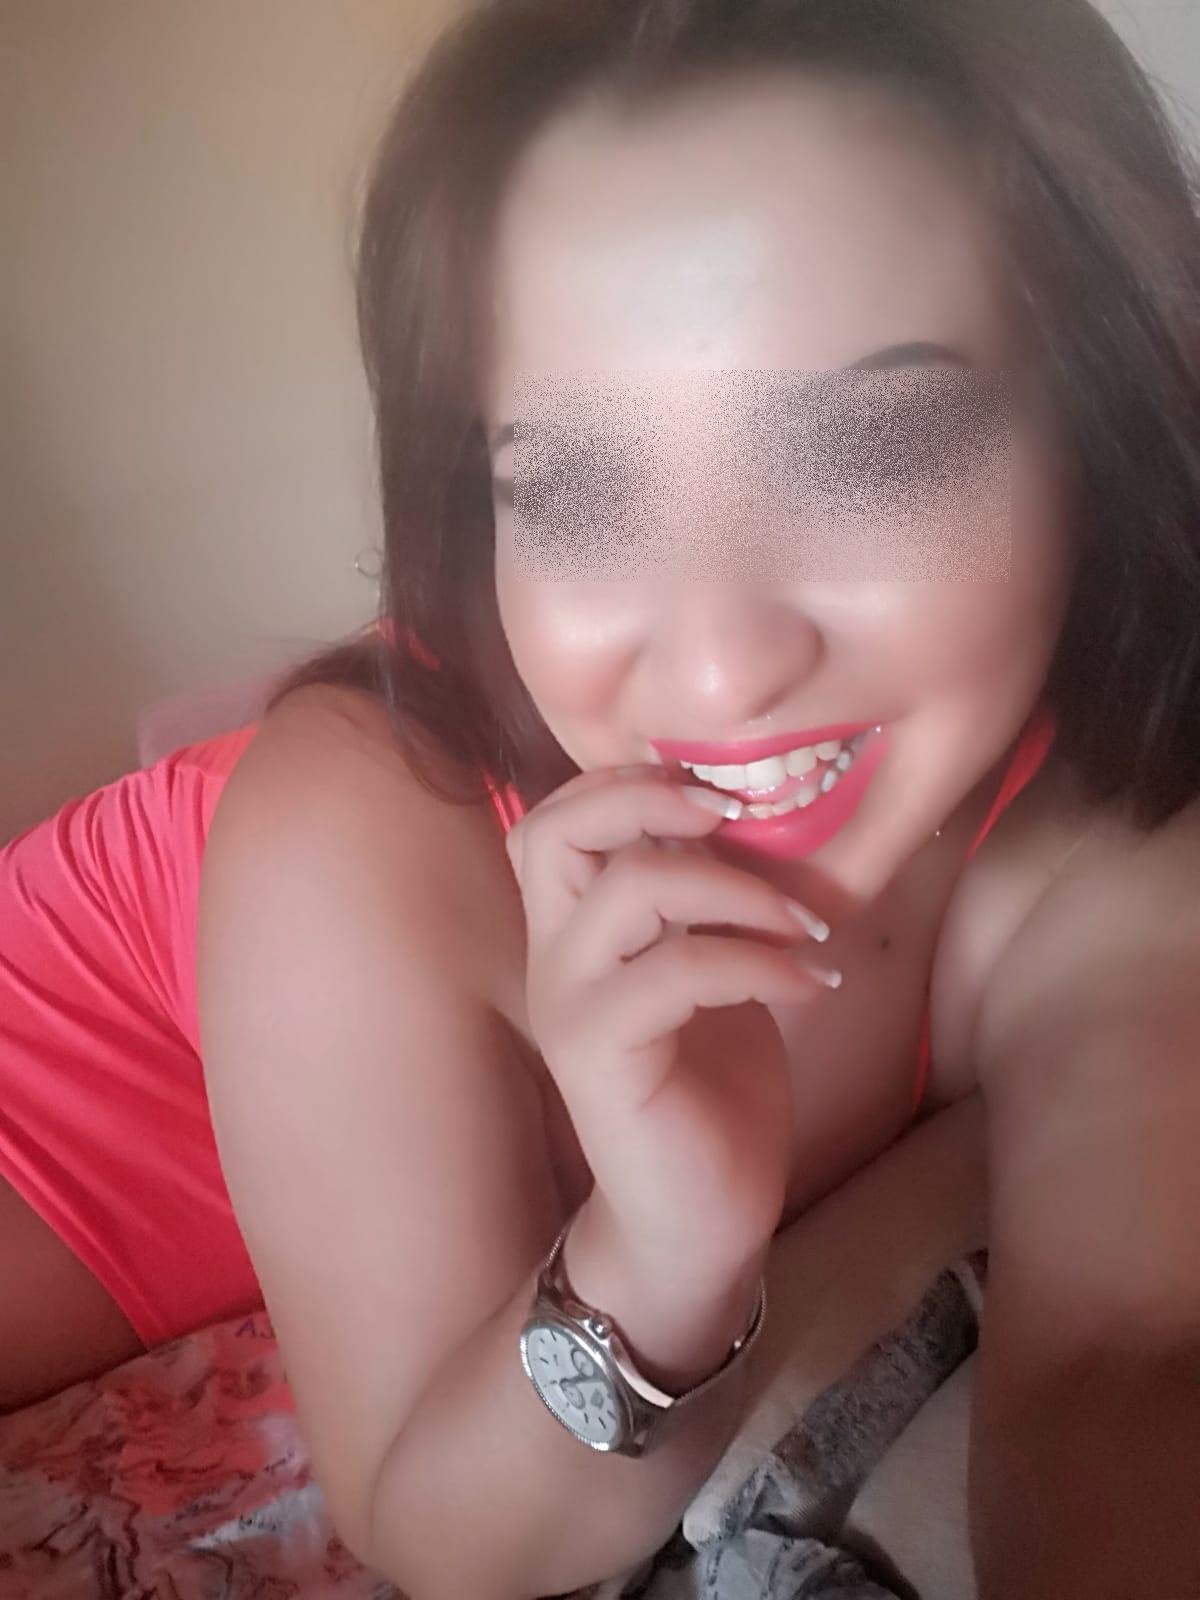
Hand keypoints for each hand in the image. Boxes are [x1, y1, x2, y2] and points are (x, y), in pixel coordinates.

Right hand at [507, 762, 839, 1287]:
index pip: (554, 819)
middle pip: (552, 830)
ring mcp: (570, 1008)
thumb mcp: (713, 976)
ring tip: (802, 926)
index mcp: (574, 934)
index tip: (719, 799)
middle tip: (733, 816)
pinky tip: (809, 986)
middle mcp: (553, 960)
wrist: (694, 1226)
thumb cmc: (711, 1097)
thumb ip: (703, 909)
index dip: (626, 784)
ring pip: (626, 889)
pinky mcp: (601, 1059)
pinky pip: (677, 970)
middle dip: (648, 799)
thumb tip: (751, 827)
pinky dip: (757, 961)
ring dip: (734, 888)